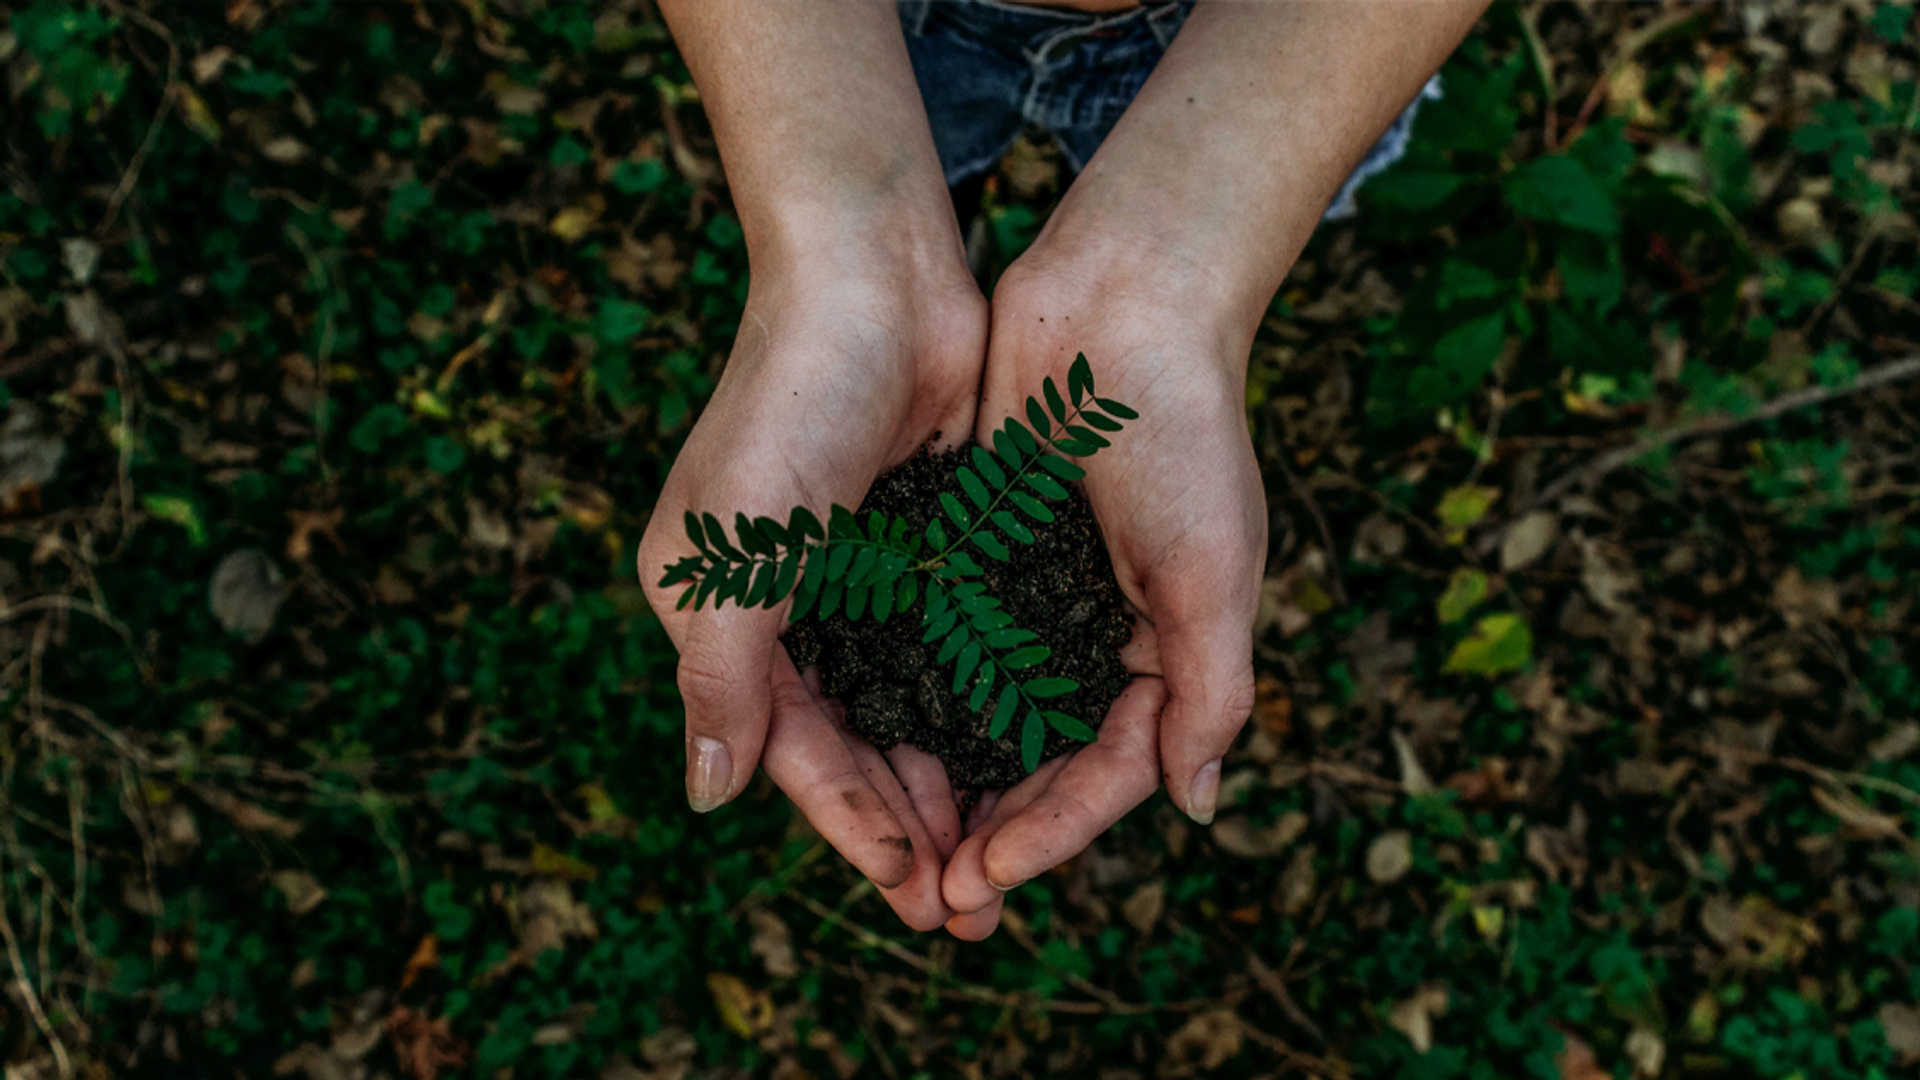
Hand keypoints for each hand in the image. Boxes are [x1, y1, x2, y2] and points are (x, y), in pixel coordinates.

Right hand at [637, 233, 985, 930]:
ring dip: (952, 784)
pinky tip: (1026, 758)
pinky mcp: (928, 546)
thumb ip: (720, 676)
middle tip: (971, 908)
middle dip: (910, 828)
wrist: (875, 276)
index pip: (792, 749)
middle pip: (855, 745)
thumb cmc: (788, 404)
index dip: (851, 824)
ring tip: (1003, 858)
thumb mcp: (734, 550)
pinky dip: (983, 708)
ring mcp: (864, 579)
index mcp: (724, 615)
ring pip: (911, 710)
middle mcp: (790, 608)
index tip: (914, 890)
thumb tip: (707, 796)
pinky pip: (956, 651)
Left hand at [941, 237, 1265, 937]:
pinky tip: (867, 739)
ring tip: (897, 847)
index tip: (985, 876)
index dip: (1050, 833)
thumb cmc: (1183, 431)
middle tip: (933, 899)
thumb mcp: (1213, 569)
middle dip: (991, 832)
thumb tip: (1196, 806)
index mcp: (1163, 651)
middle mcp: (1095, 635)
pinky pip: (940, 643)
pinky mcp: (977, 551)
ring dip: (945, 784)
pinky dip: (913, 695)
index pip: (1107, 773)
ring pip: (982, 717)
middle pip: (1039, 763)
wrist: (1121, 300)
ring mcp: (1033, 596)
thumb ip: (1210, 690)